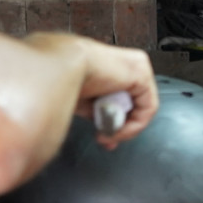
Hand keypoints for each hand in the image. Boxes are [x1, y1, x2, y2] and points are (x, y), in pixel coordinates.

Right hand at [24, 34, 159, 149]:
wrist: (57, 67)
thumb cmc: (55, 79)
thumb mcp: (77, 100)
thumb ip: (92, 110)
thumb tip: (100, 128)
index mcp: (104, 64)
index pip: (119, 95)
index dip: (114, 121)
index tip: (104, 137)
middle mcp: (122, 63)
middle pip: (130, 102)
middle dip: (120, 127)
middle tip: (106, 140)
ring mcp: (134, 65)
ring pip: (140, 106)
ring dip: (123, 127)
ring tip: (106, 135)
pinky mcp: (141, 72)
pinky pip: (147, 106)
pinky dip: (134, 125)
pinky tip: (115, 131)